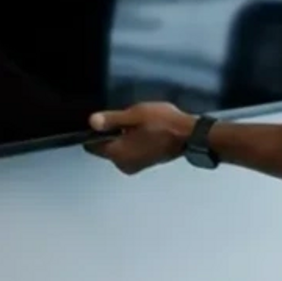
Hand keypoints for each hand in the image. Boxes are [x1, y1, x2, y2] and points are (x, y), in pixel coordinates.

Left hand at [82, 102, 196, 175]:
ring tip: (139, 124)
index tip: (103, 120)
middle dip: (111, 133)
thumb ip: (111, 119)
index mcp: (117, 153)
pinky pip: (129, 151)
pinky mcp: (144, 164)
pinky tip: (145, 130)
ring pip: (118, 148)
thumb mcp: (134, 115)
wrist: (190, 134)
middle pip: (105, 147)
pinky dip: (132, 141)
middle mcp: (123, 164)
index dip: (93, 132)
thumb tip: (92, 121)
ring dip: (123, 136)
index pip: (91, 146)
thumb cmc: (165, 124)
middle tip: (127, 119)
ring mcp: (134, 166)